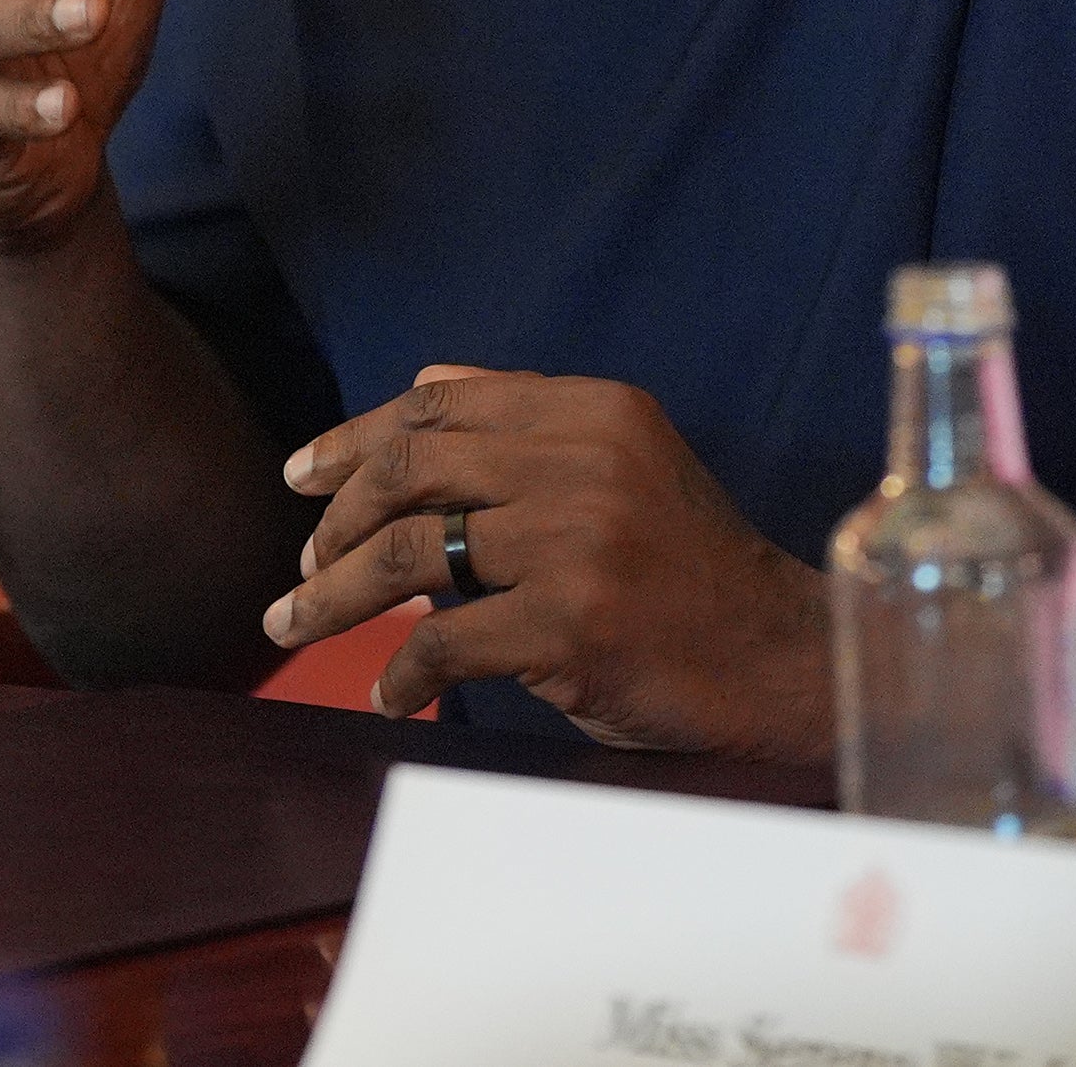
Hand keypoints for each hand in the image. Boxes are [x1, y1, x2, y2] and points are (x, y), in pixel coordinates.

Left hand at [268, 367, 832, 758]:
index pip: (437, 405)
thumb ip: (525, 421)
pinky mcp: (570, 621)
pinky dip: (400, 673)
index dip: (354, 437)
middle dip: (332, 519)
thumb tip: (422, 382)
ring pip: (407, 555)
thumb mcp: (622, 464)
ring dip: (332, 595)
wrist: (780, 658)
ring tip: (294, 623)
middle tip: (298, 567)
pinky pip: (445, 642)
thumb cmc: (685, 570)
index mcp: (590, 409)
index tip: (300, 476)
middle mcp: (581, 459)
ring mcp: (574, 540)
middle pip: (408, 469)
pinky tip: (390, 694)